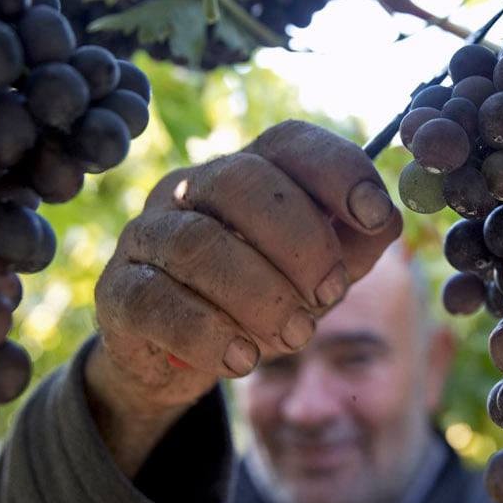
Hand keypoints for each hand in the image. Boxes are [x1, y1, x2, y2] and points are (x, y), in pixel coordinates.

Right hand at [86, 121, 401, 471]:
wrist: (174, 357)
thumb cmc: (256, 299)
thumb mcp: (315, 271)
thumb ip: (355, 244)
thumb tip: (384, 220)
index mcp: (246, 172)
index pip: (288, 142)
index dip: (338, 171)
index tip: (375, 217)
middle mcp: (189, 189)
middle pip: (242, 181)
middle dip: (301, 242)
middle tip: (330, 296)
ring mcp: (146, 236)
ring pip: (199, 243)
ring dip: (262, 296)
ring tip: (297, 337)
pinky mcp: (118, 291)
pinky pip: (157, 301)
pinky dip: (210, 334)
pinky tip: (243, 360)